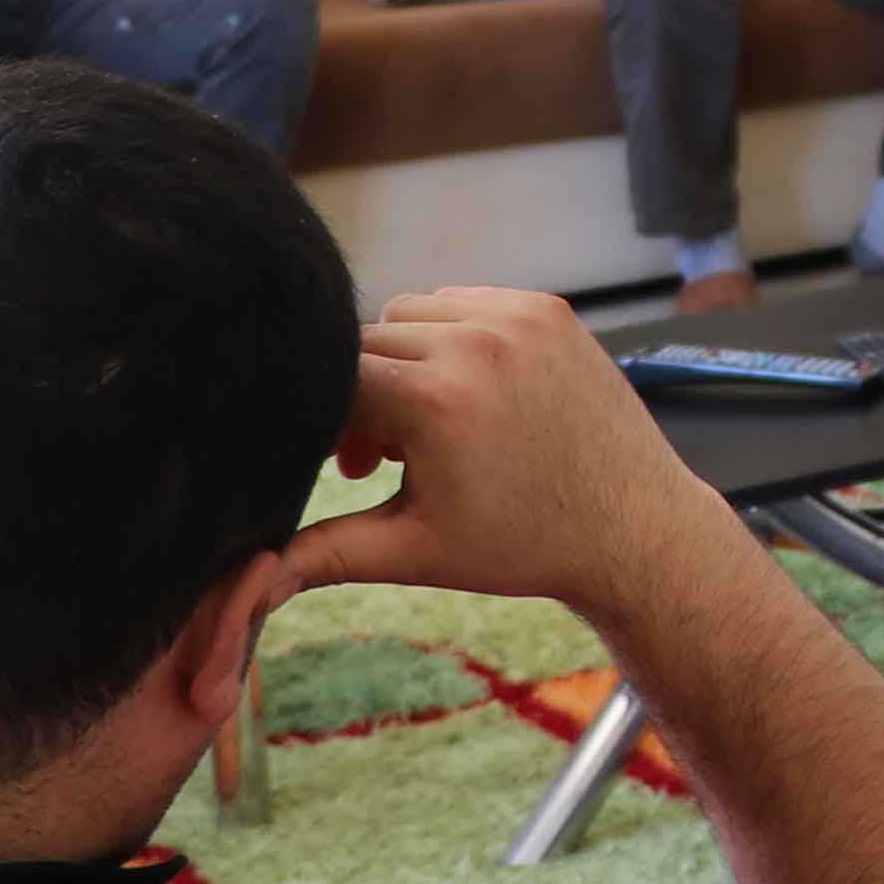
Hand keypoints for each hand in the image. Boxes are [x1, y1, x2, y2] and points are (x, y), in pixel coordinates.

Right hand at [282, 288, 755, 621]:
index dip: (326, 421)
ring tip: (429, 429)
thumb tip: (250, 581)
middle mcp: (477, 342)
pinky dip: (451, 340)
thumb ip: (326, 553)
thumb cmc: (524, 545)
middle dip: (363, 396)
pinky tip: (469, 397)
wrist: (633, 527)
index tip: (341, 461)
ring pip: (411, 315)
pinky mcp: (548, 308)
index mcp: (437, 399)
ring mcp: (519, 316)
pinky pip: (464, 302)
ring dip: (405, 361)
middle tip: (383, 460)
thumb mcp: (417, 552)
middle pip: (367, 345)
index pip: (334, 379)